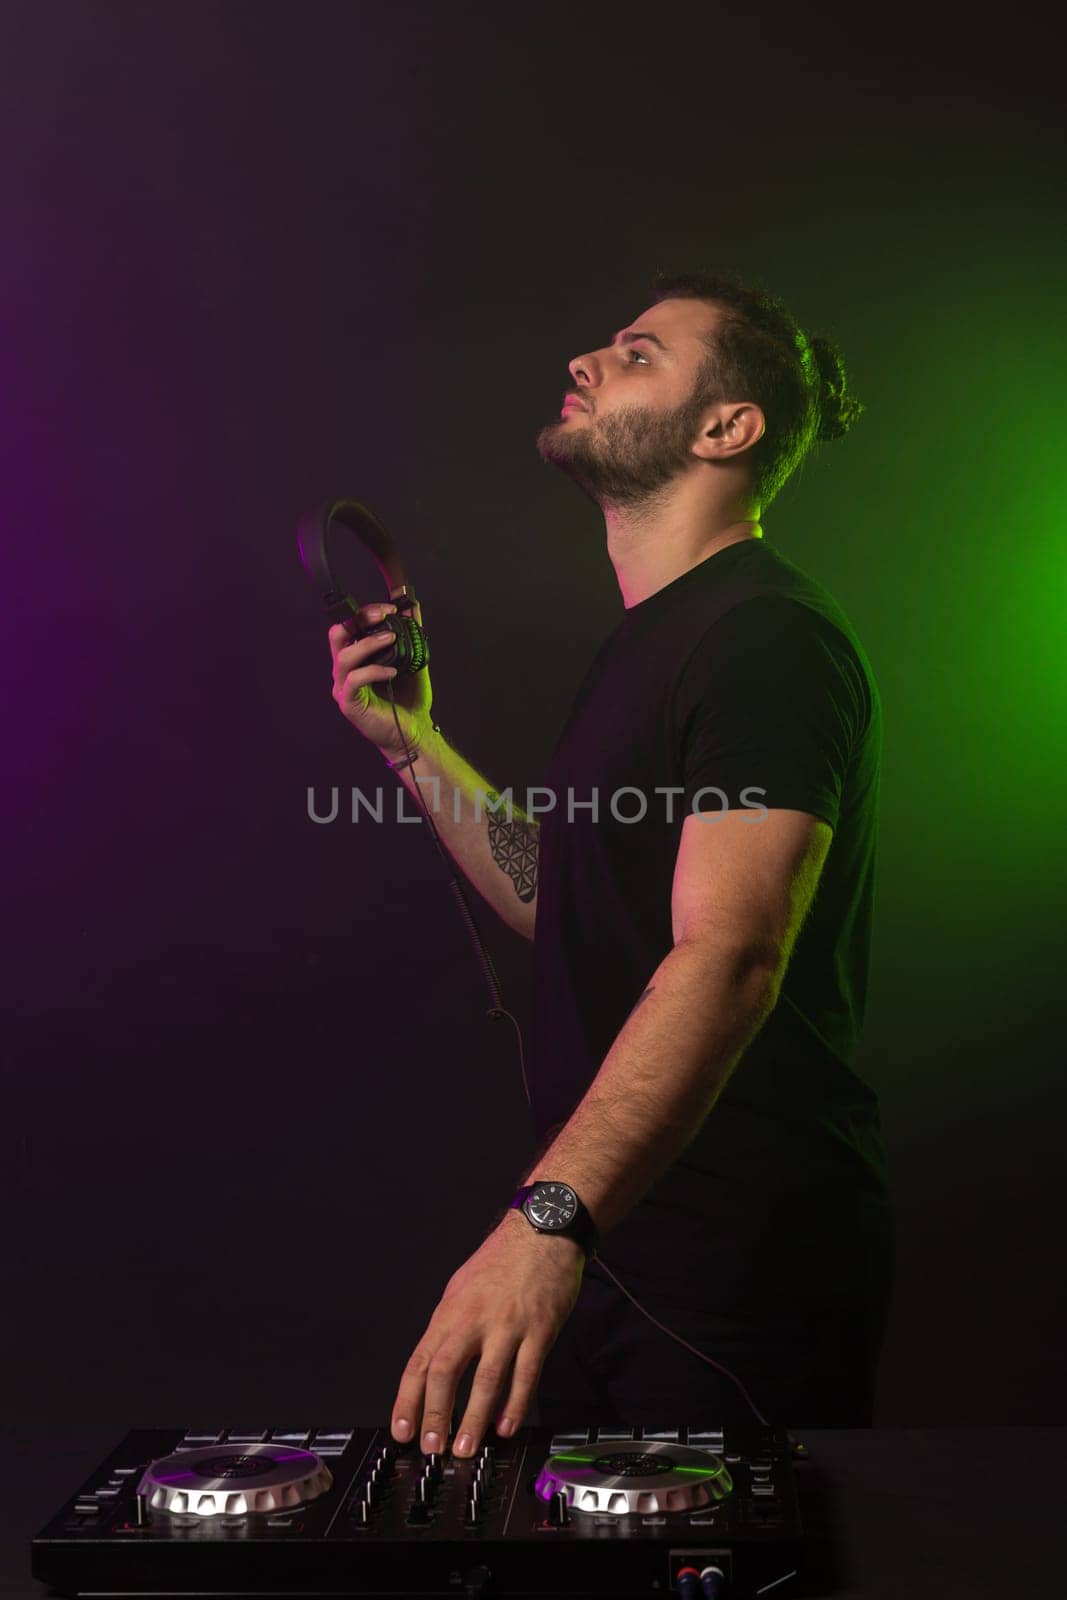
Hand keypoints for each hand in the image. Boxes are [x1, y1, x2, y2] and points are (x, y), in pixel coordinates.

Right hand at [329, 598, 432, 758]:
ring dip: (369, 643)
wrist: (413, 731)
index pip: (349, 626)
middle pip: (337, 635)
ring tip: (392, 638)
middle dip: (359, 619)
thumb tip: (413, 607)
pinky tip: (392, 671)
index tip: (391, 608)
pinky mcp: (349, 703)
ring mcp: (344, 687)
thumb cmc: (408, 699)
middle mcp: (346, 670)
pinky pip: (355, 680)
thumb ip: (410, 634)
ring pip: (344, 656)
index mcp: (357, 658)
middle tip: (384, 616)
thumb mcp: (412, 659)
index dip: (366, 612)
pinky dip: (374, 671)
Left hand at [390, 1212, 584, 1456]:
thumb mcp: (461, 1287)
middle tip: (432, 1447)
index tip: (402, 1429)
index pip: (421, 1361)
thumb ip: (449, 1326)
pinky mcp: (539, 1330)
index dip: (408, 1400)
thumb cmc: (502, 1259)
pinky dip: (515, 1404)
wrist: (543, 1231)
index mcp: (451, 1311)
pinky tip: (506, 1425)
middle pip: (446, 1372)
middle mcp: (474, 1319)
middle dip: (436, 1414)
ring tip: (465, 1447)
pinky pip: (525, 1374)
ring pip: (487, 1380)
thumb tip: (433, 1364)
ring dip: (474, 1419)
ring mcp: (508, 1325)